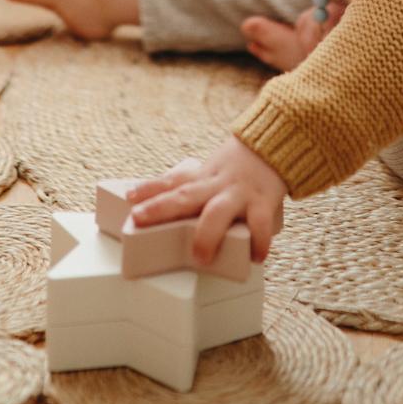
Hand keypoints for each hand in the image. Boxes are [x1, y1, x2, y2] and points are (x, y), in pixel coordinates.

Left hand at [126, 136, 288, 268]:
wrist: (273, 146)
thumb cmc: (236, 168)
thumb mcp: (209, 172)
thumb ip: (188, 188)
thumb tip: (155, 203)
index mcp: (202, 178)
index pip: (172, 182)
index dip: (149, 189)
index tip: (129, 197)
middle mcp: (216, 185)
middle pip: (185, 195)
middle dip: (161, 208)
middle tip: (139, 220)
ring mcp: (238, 193)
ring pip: (219, 211)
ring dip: (207, 233)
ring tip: (200, 257)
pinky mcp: (263, 201)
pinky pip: (260, 223)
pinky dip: (258, 241)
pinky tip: (255, 257)